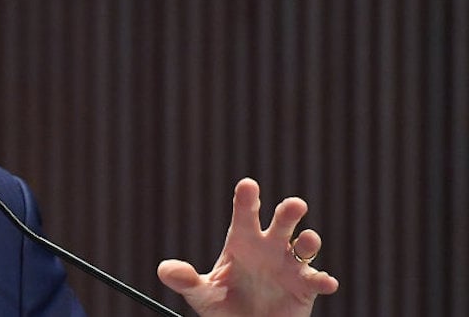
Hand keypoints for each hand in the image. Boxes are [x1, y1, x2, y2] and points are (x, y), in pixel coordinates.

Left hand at [157, 178, 338, 316]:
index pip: (245, 213)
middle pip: (282, 222)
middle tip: (294, 205)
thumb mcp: (201, 294)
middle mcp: (269, 247)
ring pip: (305, 246)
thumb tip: (165, 271)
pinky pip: (317, 280)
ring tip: (307, 241)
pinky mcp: (305, 287)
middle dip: (289, 212)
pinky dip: (323, 280)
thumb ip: (186, 281)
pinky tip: (325, 282)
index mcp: (243, 241)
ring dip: (310, 241)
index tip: (248, 185)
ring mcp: (289, 265)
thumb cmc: (223, 305)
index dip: (247, 198)